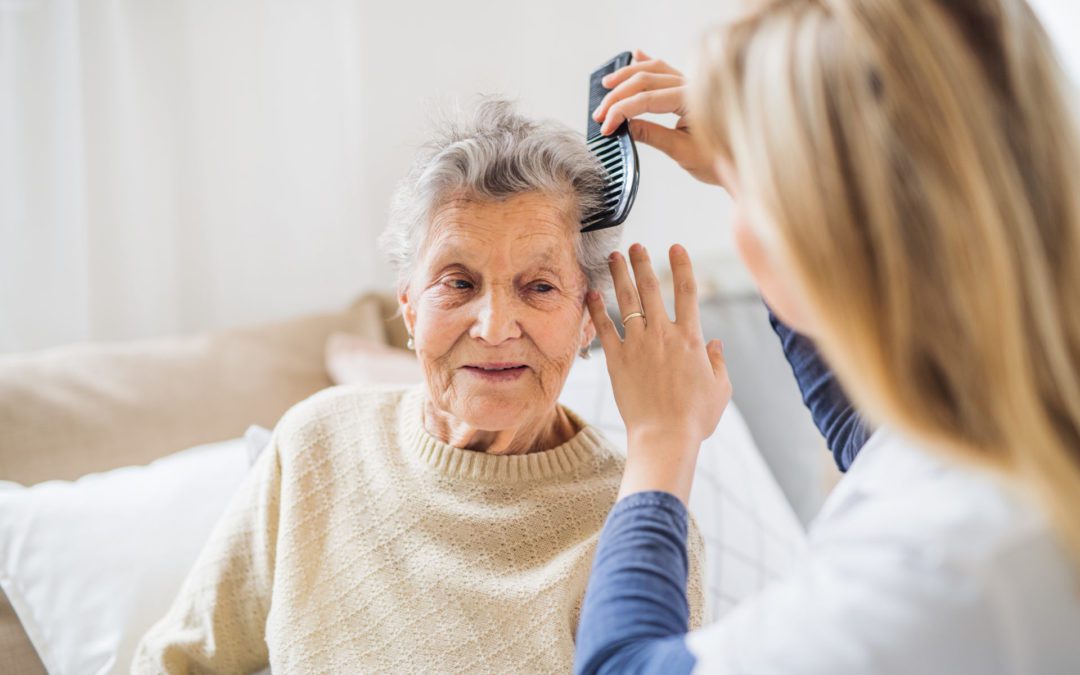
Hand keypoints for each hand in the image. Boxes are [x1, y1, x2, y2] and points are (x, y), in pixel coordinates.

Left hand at [586, 244, 731, 502]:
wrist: (665, 436)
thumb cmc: (695, 417)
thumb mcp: (720, 389)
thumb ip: (718, 362)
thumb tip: (717, 344)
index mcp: (691, 338)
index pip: (687, 291)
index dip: (681, 265)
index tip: (675, 247)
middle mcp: (663, 334)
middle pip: (651, 288)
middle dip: (643, 262)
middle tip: (635, 246)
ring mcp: (638, 344)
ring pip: (627, 300)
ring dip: (619, 275)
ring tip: (613, 257)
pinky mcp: (617, 359)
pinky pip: (605, 327)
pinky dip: (597, 309)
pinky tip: (591, 293)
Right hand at [591, 49, 722, 186]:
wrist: (742, 162)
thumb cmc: (719, 159)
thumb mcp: (682, 151)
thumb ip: (653, 135)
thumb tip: (625, 126)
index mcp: (691, 101)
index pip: (646, 99)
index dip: (621, 112)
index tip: (605, 127)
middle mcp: (692, 86)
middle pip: (645, 80)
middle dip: (618, 96)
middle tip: (599, 114)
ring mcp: (691, 84)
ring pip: (654, 70)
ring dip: (627, 75)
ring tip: (607, 85)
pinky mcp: (689, 88)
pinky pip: (666, 69)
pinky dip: (648, 62)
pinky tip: (636, 55)